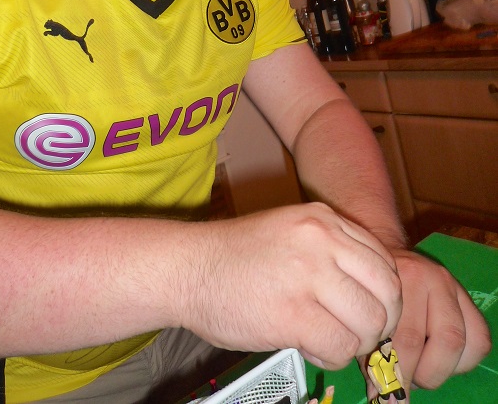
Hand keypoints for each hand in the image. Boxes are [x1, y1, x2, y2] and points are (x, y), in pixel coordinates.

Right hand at [178, 202, 401, 369]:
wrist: (188, 268)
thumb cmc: (236, 257)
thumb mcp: (290, 232)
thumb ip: (330, 252)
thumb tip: (373, 297)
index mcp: (323, 219)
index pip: (385, 262)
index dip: (385, 296)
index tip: (370, 312)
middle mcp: (321, 240)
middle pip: (388, 293)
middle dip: (380, 323)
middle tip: (360, 335)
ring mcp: (308, 275)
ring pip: (369, 323)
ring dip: (355, 342)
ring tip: (328, 339)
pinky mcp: (293, 313)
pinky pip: (339, 347)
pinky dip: (331, 356)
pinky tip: (309, 346)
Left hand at [361, 249, 491, 400]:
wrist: (384, 258)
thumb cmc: (371, 294)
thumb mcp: (365, 318)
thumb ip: (371, 354)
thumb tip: (379, 395)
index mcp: (396, 280)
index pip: (405, 338)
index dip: (399, 373)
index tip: (387, 393)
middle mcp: (427, 277)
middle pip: (443, 340)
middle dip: (424, 373)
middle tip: (404, 380)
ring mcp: (450, 285)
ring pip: (460, 341)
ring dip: (440, 368)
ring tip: (419, 369)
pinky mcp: (467, 298)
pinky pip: (479, 341)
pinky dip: (461, 361)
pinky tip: (437, 357)